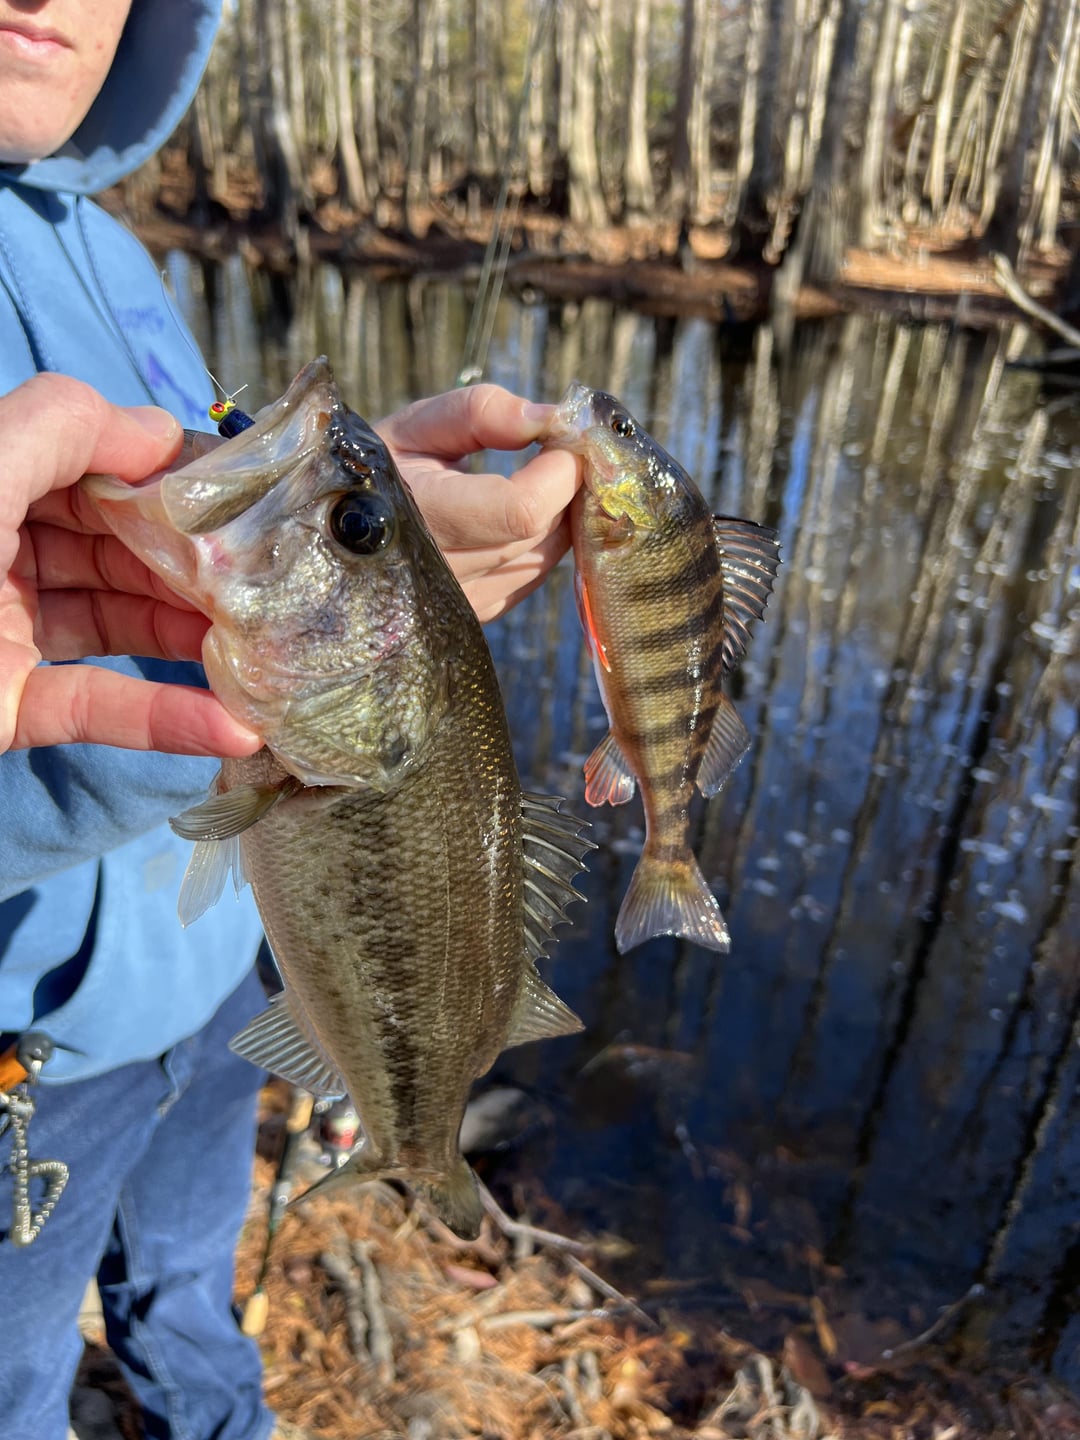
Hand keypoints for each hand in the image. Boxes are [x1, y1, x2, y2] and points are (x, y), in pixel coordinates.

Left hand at [1, 374, 261, 756]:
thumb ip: (59, 425)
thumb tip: (162, 432)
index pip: (92, 461)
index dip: (167, 475)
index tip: (245, 499)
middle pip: (115, 544)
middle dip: (194, 562)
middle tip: (274, 582)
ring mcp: (1, 629)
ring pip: (117, 621)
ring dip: (193, 639)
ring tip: (271, 652)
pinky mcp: (5, 706)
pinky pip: (96, 706)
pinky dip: (162, 719)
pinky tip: (231, 729)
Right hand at [377, 384, 579, 621]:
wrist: (333, 532)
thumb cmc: (376, 466)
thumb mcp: (415, 426)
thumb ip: (480, 412)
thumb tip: (550, 418)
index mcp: (420, 518)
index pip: (522, 510)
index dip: (560, 470)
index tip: (563, 435)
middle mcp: (441, 576)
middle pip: (542, 532)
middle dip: (566, 484)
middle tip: (559, 445)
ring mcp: (461, 606)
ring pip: (548, 557)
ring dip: (558, 514)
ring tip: (537, 474)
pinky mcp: (477, 616)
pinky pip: (535, 575)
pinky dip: (543, 539)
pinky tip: (522, 511)